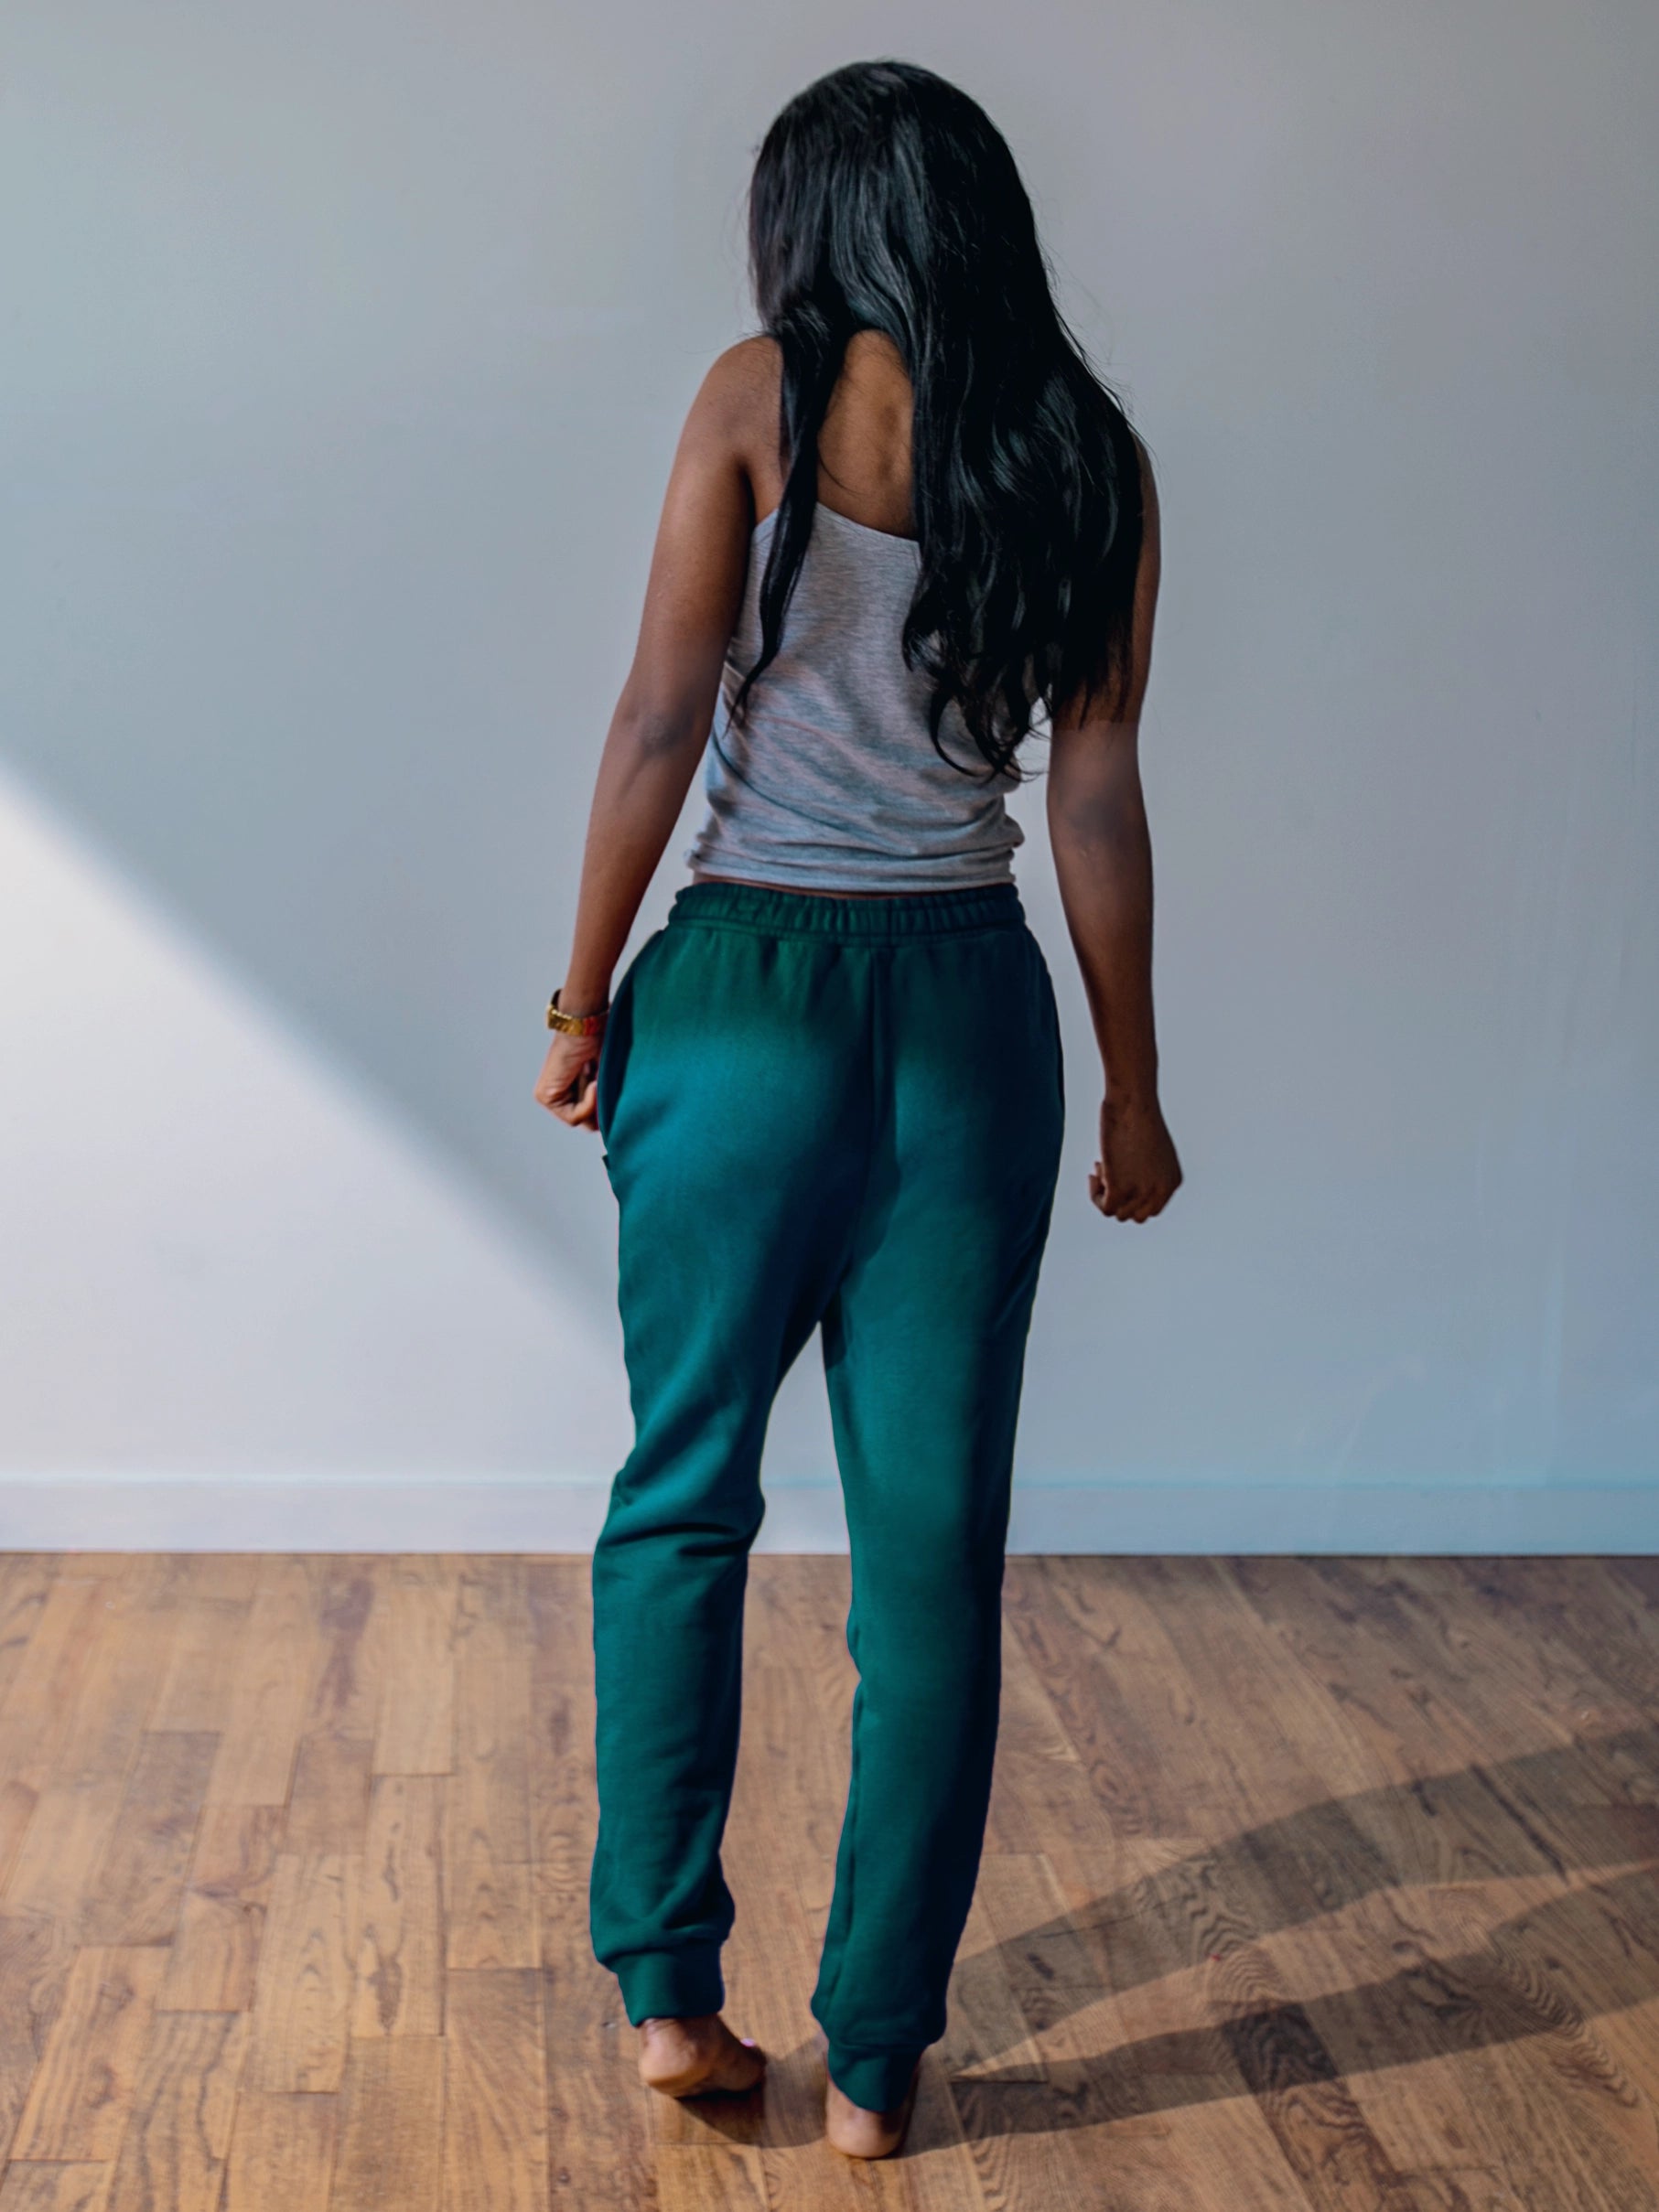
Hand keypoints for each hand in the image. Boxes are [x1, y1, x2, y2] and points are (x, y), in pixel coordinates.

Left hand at [534, 1030, 603, 1129]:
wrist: (587, 1026)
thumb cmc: (602, 1043)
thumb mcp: (608, 1079)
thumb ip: (607, 1101)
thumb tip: (614, 1127)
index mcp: (574, 1088)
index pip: (592, 1117)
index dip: (606, 1107)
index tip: (609, 1084)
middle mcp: (560, 1094)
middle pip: (587, 1123)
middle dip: (600, 1107)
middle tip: (603, 1082)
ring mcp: (549, 1097)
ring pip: (582, 1121)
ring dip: (595, 1101)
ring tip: (596, 1077)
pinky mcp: (545, 1097)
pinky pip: (573, 1118)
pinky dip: (588, 1104)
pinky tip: (593, 1083)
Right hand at [1090, 1094, 1181, 1222]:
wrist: (1133, 1102)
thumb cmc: (1139, 1115)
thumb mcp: (1152, 1148)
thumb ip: (1146, 1171)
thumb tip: (1127, 1182)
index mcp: (1172, 1181)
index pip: (1152, 1209)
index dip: (1132, 1197)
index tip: (1120, 1178)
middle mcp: (1161, 1191)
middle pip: (1135, 1216)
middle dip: (1120, 1198)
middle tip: (1108, 1172)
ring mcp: (1141, 1192)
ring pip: (1119, 1214)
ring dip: (1106, 1194)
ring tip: (1102, 1165)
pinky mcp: (1120, 1189)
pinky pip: (1106, 1208)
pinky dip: (1096, 1194)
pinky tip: (1096, 1168)